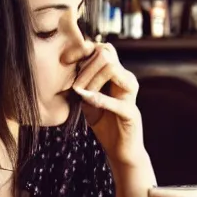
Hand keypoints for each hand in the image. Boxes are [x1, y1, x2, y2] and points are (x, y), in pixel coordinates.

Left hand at [71, 37, 145, 164]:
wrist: (119, 149)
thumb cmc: (102, 120)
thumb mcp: (87, 95)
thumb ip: (81, 79)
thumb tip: (64, 61)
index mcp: (117, 73)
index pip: (102, 48)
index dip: (82, 49)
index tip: (64, 59)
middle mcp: (126, 78)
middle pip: (106, 53)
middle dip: (85, 65)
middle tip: (73, 82)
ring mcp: (130, 94)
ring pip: (112, 68)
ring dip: (90, 78)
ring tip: (79, 91)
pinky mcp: (131, 113)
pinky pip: (115, 101)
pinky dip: (98, 98)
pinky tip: (85, 98)